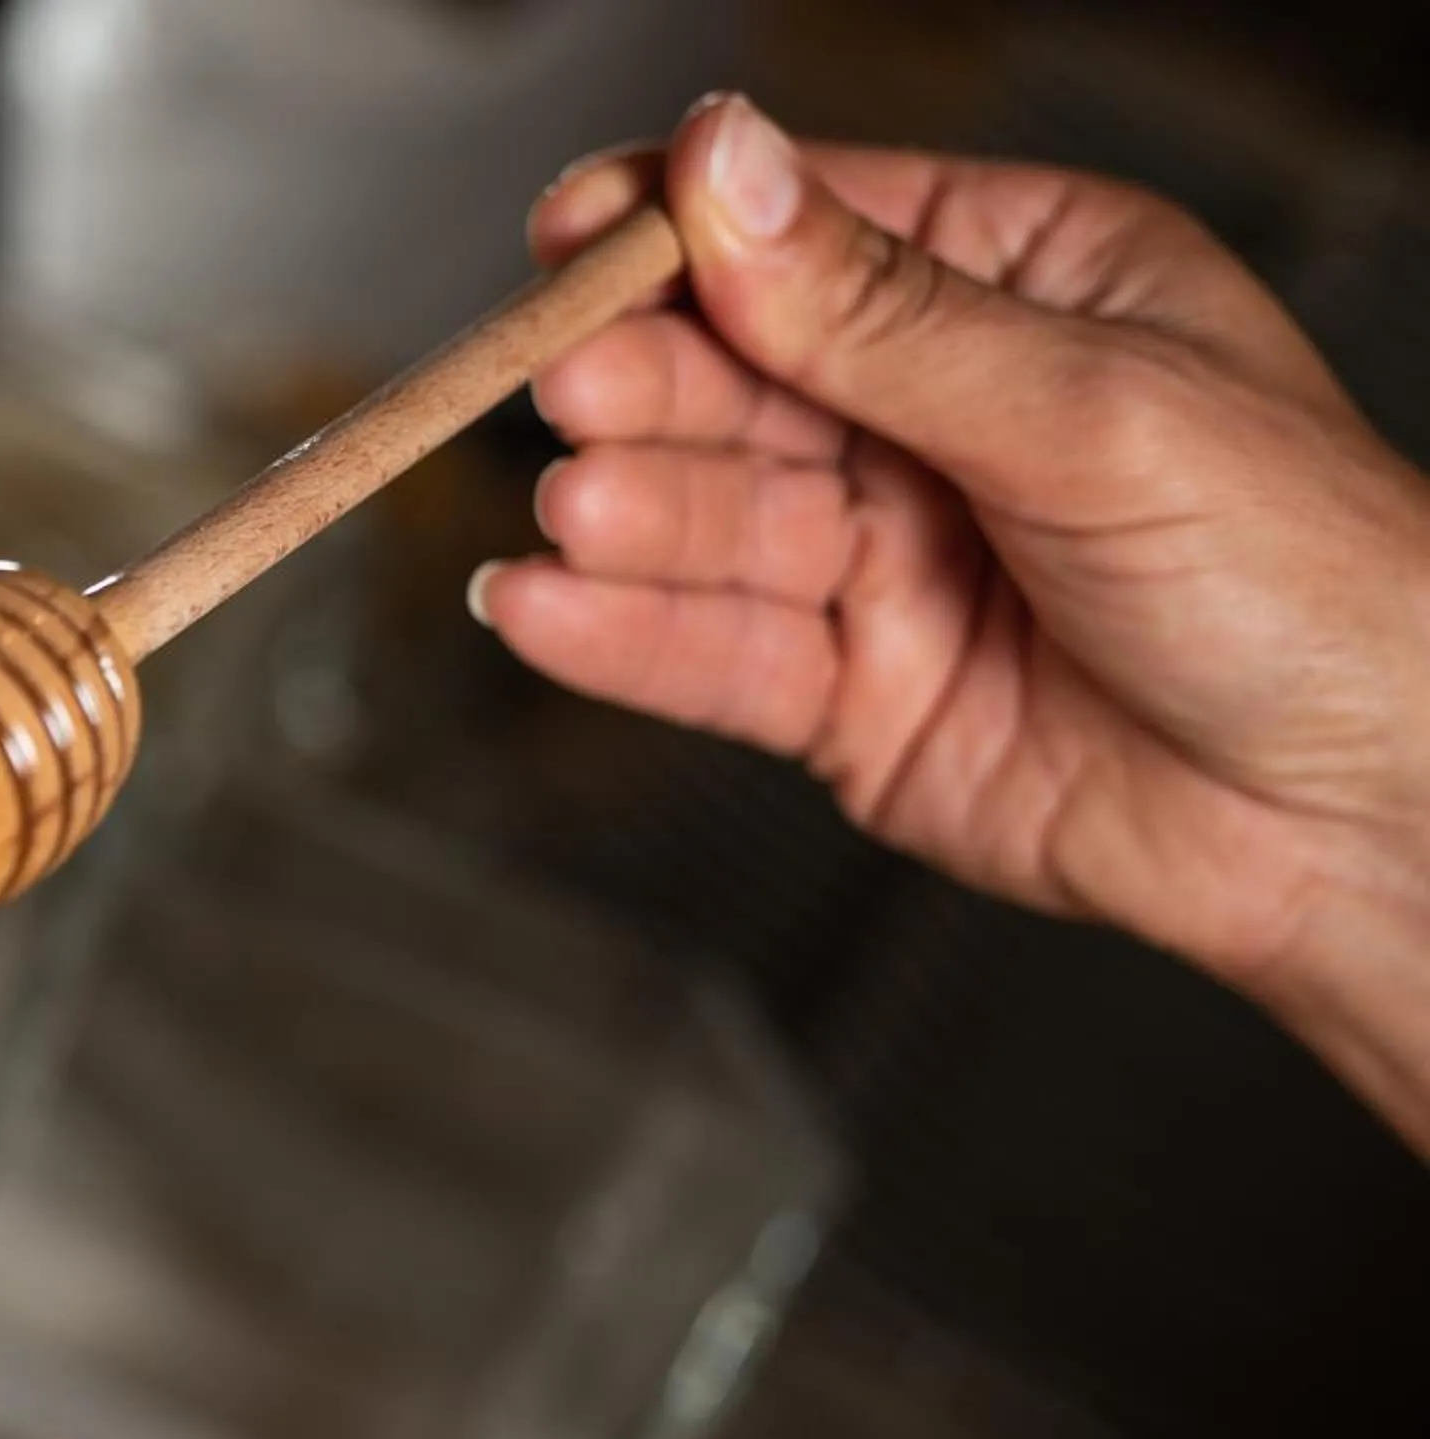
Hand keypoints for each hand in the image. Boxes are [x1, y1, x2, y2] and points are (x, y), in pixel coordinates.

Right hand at [474, 93, 1429, 1150]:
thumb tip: (721, 166)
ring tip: (574, 518)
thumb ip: (881, 312)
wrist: (1356, 817)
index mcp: (1017, 286)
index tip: (567, 234)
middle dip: (647, 388)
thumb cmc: (1305, 578)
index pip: (806, 231)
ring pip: (712, 521)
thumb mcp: (1091, 408)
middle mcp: (932, 415)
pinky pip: (714, 656)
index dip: (675, 231)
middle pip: (733, 377)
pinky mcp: (849, 698)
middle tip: (574, 395)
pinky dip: (623, 639)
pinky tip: (544, 613)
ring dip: (632, 518)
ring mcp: (883, 560)